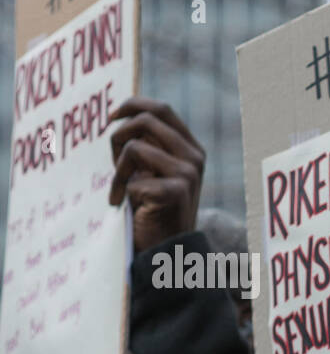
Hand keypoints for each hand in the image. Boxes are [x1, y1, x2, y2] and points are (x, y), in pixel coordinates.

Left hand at [108, 98, 205, 252]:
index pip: (162, 109)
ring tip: (119, 189)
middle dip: (119, 135)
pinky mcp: (175, 192)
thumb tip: (123, 115)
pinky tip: (124, 205)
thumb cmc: (153, 207)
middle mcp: (194, 158)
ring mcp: (187, 174)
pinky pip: (132, 177)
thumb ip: (149, 144)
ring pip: (135, 147)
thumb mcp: (154, 170)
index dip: (133, 105)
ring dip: (117, 169)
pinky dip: (120, 190)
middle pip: (146, 120)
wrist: (166, 248)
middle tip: (112, 160)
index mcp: (191, 148)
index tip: (111, 117)